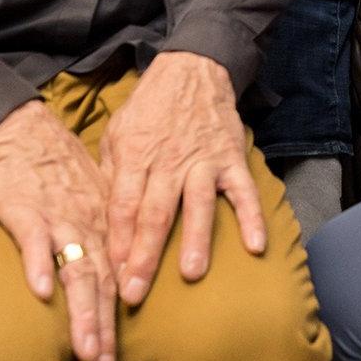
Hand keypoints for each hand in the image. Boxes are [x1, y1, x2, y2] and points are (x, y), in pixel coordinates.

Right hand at [0, 100, 117, 360]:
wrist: (23, 129)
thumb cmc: (56, 170)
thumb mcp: (91, 202)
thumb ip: (102, 237)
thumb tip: (115, 276)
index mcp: (103, 228)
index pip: (113, 283)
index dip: (115, 324)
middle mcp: (86, 228)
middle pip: (99, 285)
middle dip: (103, 331)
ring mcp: (57, 219)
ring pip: (74, 269)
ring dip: (81, 311)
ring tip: (85, 348)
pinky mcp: (26, 210)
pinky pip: (34, 239)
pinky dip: (39, 263)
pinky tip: (42, 291)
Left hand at [102, 52, 265, 307]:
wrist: (193, 67)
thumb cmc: (150, 106)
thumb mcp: (118, 132)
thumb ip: (112, 174)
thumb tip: (105, 219)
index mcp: (135, 155)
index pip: (123, 206)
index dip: (117, 242)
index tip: (111, 276)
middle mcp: (168, 161)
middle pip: (154, 214)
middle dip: (144, 256)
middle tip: (135, 293)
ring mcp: (203, 160)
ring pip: (197, 204)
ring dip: (194, 239)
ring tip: (190, 273)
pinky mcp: (231, 157)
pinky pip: (243, 191)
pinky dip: (251, 217)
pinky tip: (255, 245)